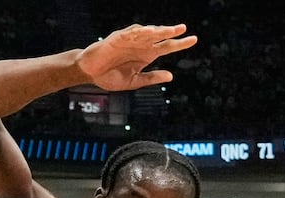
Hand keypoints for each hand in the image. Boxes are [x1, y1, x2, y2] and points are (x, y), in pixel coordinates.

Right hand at [76, 24, 196, 91]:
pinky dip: (137, 32)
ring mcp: (129, 41)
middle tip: (183, 29)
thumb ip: (152, 78)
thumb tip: (171, 76)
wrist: (90, 74)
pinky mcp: (116, 39)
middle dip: (170, 32)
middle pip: (159, 36)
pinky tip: (147, 31)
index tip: (193, 40)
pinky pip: (128, 34)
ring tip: (168, 30)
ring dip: (157, 30)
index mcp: (146, 54)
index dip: (179, 43)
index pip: (167, 47)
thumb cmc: (110, 76)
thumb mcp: (135, 81)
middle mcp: (140, 45)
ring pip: (146, 32)